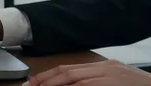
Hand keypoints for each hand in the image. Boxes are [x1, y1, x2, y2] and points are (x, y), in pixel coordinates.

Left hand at [24, 59, 150, 85]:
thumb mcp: (117, 82)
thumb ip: (97, 82)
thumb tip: (73, 84)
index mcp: (105, 67)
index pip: (71, 69)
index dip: (50, 76)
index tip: (34, 83)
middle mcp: (106, 69)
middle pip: (69, 73)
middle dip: (46, 81)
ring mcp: (110, 77)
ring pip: (75, 81)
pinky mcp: (113, 85)